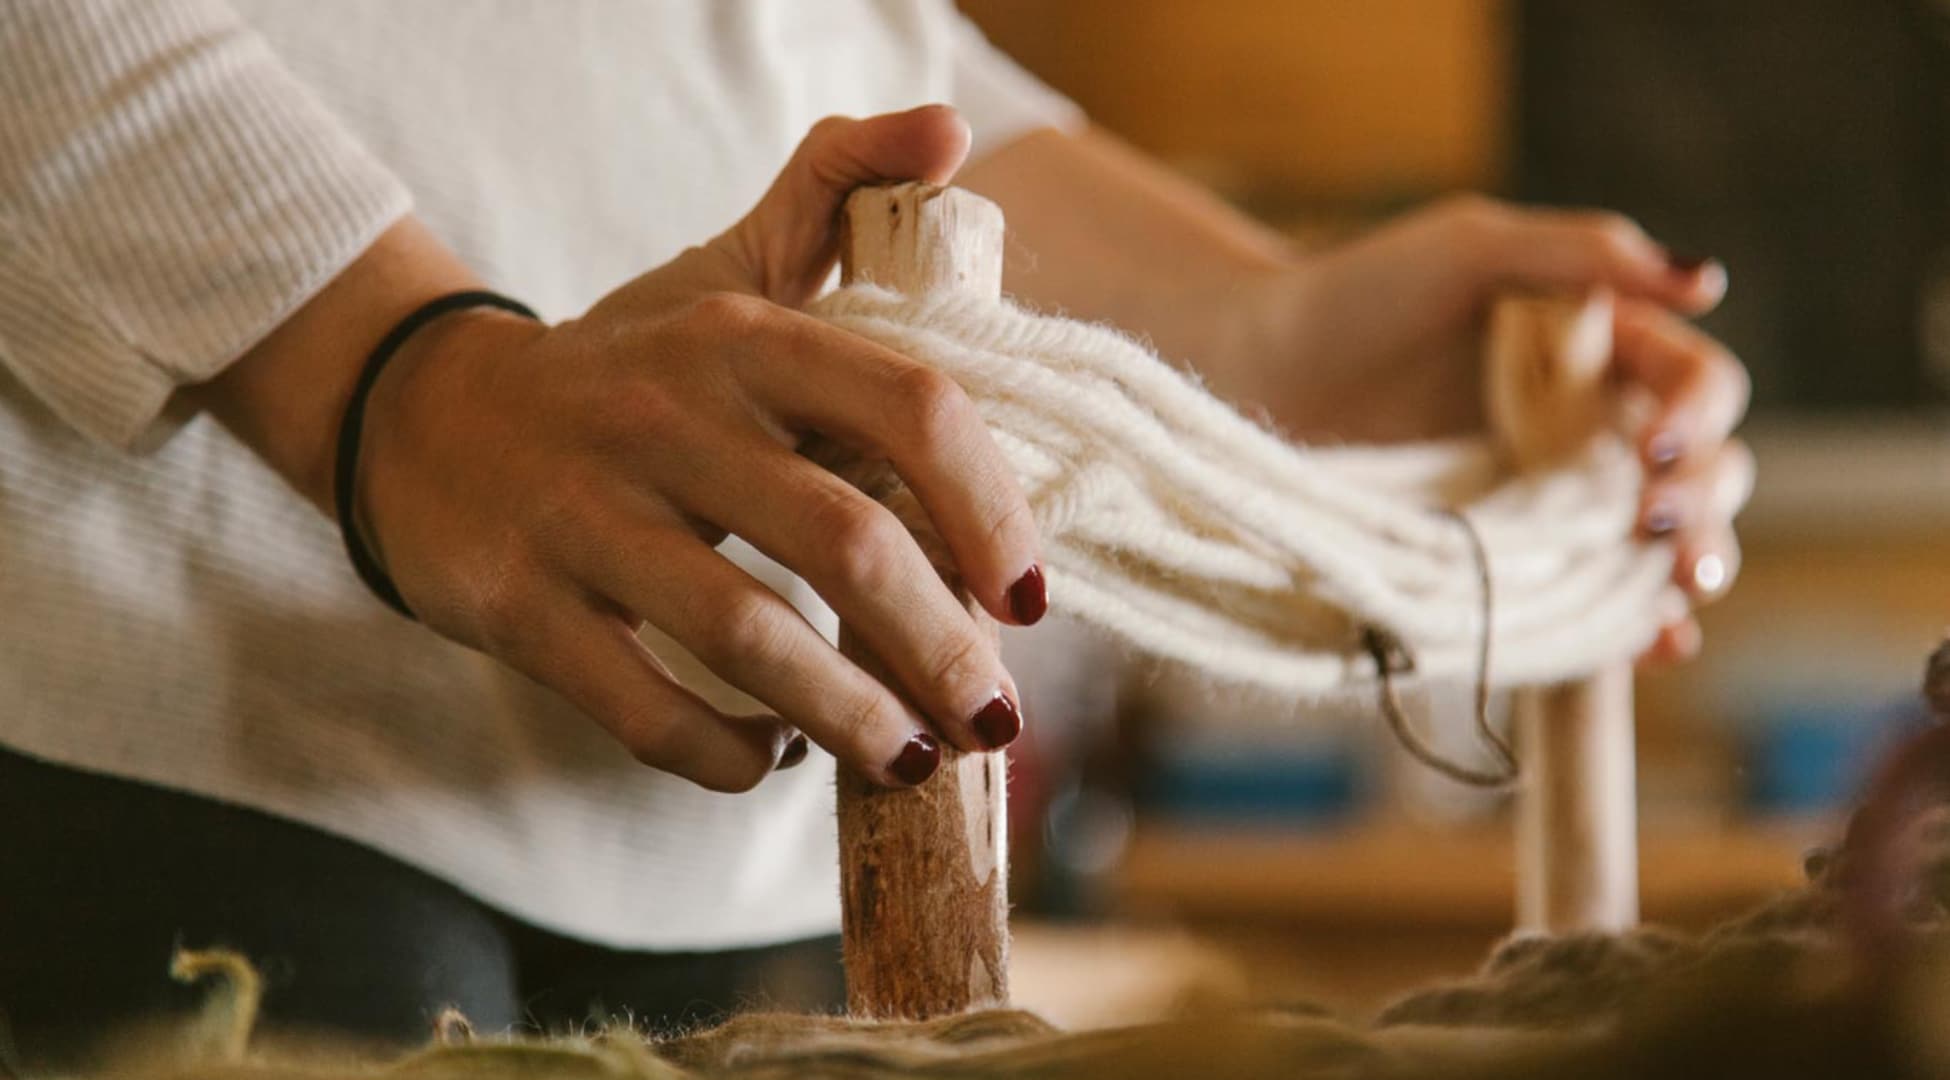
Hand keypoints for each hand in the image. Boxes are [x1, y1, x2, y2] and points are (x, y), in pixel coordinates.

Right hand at [354, 106, 1042, 790]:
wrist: (421, 417)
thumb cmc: (625, 368)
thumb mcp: (725, 266)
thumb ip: (836, 188)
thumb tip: (950, 131)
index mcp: (738, 336)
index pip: (907, 403)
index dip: (991, 507)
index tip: (1032, 597)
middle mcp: (665, 415)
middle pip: (842, 540)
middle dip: (941, 647)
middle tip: (992, 716)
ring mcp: (583, 514)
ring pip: (747, 637)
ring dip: (849, 716)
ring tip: (906, 753)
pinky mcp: (518, 604)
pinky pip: (644, 707)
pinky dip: (724, 752)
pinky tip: (770, 757)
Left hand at [1268, 196, 1752, 663]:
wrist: (1258, 371)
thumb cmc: (1355, 294)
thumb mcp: (1467, 249)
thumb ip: (1583, 252)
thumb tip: (1708, 281)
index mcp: (1605, 353)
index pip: (1698, 384)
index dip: (1701, 413)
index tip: (1660, 443)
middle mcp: (1593, 431)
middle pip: (1703, 471)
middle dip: (1707, 501)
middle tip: (1662, 521)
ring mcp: (1551, 503)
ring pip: (1660, 543)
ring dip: (1689, 567)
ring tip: (1686, 588)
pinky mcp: (1505, 561)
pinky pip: (1588, 602)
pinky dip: (1633, 630)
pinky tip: (1657, 646)